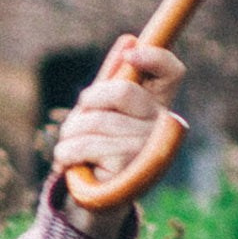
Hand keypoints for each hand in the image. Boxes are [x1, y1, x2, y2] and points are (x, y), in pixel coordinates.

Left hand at [52, 35, 186, 199]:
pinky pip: (85, 144)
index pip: (171, 73)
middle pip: (123, 90)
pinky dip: (66, 152)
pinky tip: (69, 162)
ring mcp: (147, 145)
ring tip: (70, 148)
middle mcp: (160, 124)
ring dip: (70, 133)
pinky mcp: (129, 165)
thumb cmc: (98, 147)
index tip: (130, 52)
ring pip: (95, 120)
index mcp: (156, 105)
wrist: (93, 198)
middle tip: (78, 120)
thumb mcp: (102, 111)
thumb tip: (128, 39)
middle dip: (89, 101)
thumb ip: (112, 79)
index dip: (155, 57)